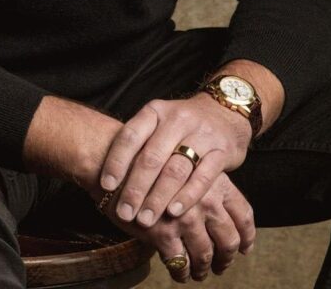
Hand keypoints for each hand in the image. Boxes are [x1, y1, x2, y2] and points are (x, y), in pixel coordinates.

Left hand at [99, 94, 250, 227]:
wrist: (225, 112)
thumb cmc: (182, 126)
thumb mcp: (158, 123)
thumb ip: (139, 145)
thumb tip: (108, 182)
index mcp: (156, 111)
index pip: (131, 135)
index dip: (116, 161)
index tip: (105, 186)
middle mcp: (177, 119)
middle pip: (151, 156)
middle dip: (135, 188)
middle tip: (124, 212)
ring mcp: (201, 134)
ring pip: (175, 169)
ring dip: (158, 197)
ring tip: (145, 219)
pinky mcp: (221, 151)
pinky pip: (203, 177)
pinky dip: (187, 196)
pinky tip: (174, 212)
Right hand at [104, 170, 254, 282]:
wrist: (114, 161)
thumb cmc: (148, 160)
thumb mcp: (184, 163)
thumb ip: (202, 182)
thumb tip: (217, 209)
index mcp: (215, 180)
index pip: (243, 212)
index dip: (247, 235)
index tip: (245, 247)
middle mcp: (205, 200)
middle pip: (228, 238)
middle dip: (226, 257)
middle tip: (220, 265)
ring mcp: (185, 218)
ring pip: (205, 254)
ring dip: (204, 268)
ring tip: (199, 273)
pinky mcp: (163, 233)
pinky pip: (179, 263)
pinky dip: (182, 272)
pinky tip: (180, 273)